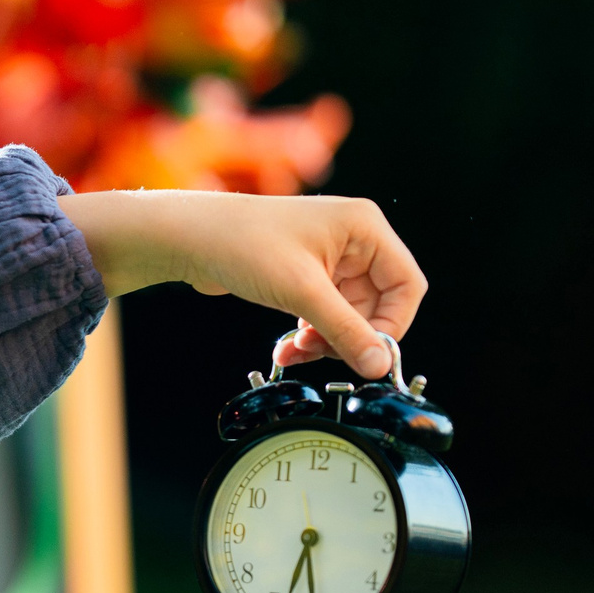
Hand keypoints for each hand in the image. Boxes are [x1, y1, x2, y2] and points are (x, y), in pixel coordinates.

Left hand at [60, 188, 426, 378]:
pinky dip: (309, 333)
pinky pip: (323, 312)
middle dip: (348, 336)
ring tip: (295, 352)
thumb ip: (345, 330)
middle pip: (376, 304)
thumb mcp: (301, 292)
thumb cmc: (241, 243)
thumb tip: (379, 364)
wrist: (188, 237)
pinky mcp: (306, 273)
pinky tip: (288, 349)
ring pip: (348, 314)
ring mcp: (329, 257)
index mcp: (364, 227)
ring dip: (325, 340)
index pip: (406, 284)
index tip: (369, 354)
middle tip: (319, 354)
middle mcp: (352, 238)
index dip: (392, 324)